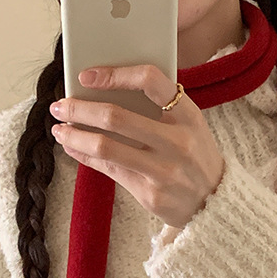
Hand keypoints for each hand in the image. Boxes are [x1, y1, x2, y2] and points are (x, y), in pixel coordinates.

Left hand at [49, 64, 225, 229]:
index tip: (87, 75)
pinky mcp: (152, 194)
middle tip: (60, 105)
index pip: (149, 80)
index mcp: (187, 113)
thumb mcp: (188, 124)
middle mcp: (177, 141)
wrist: (216, 203)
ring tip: (60, 130)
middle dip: (80, 108)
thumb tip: (104, 90)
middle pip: (116, 117)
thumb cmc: (195, 155)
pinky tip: (74, 148)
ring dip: (75, 136)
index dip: (114, 74)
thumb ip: (157, 106)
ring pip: (106, 147)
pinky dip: (86, 157)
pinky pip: (110, 170)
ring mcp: (164, 170)